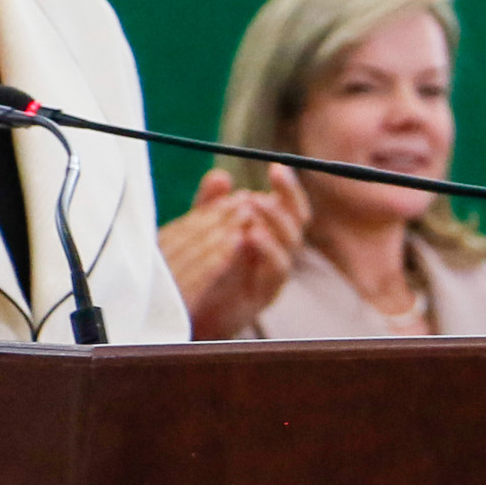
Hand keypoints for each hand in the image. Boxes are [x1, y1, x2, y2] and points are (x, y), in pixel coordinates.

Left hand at [161, 166, 307, 340]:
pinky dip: (268, 249)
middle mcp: (277, 251)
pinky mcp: (267, 293)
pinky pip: (278, 269)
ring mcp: (274, 273)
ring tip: (256, 205)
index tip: (275, 167)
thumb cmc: (198, 273)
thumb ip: (209, 206)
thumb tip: (221, 176)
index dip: (287, 187)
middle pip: (298, 220)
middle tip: (268, 182)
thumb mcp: (200, 232)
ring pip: (293, 243)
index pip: (288, 205)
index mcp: (268, 233)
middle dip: (288, 198)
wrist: (187, 316)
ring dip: (277, 221)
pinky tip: (252, 235)